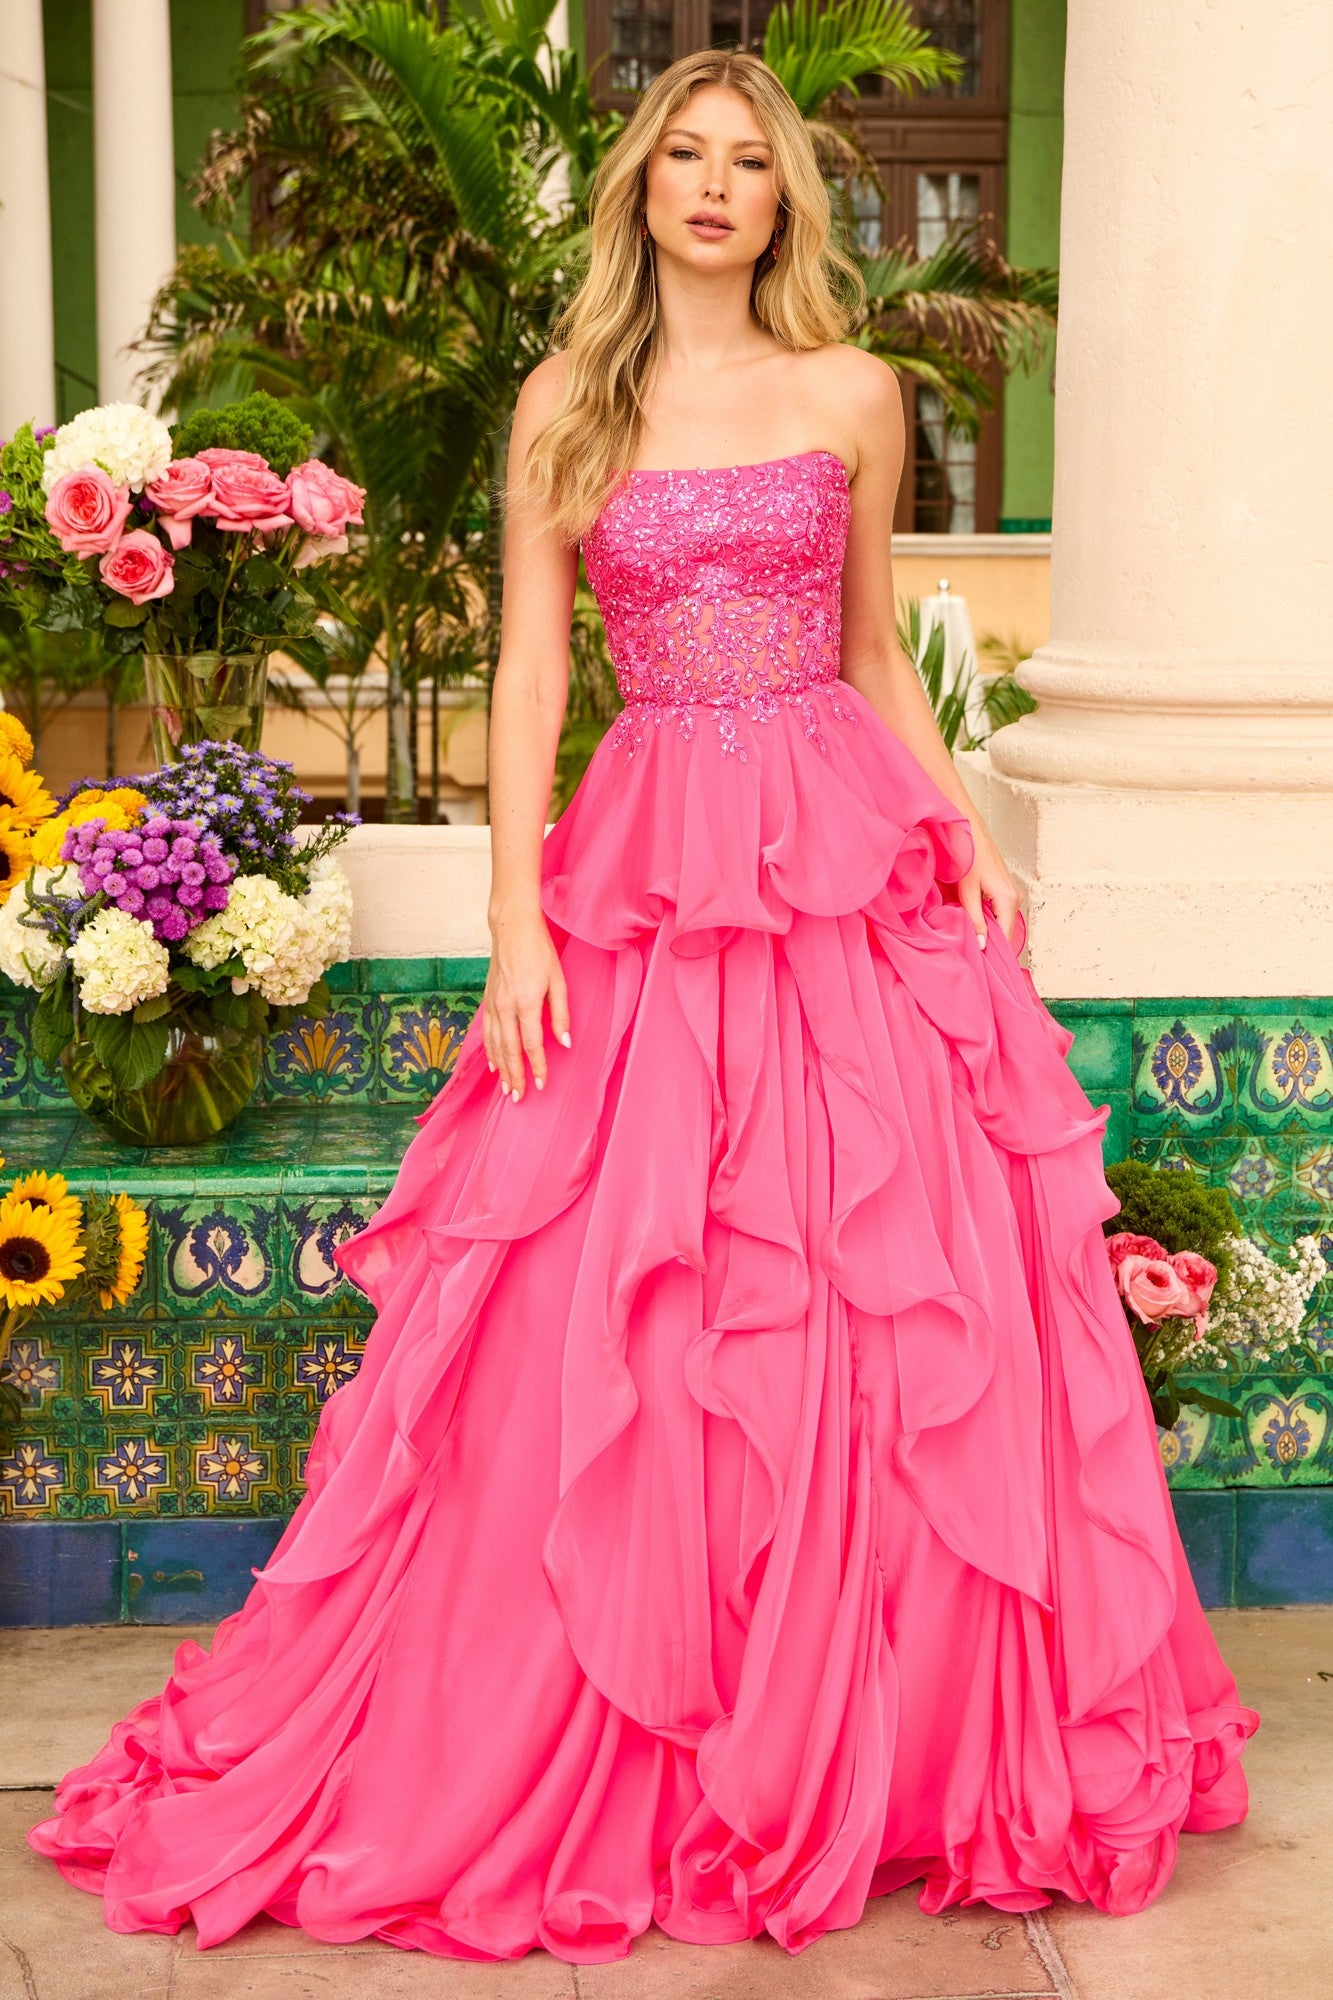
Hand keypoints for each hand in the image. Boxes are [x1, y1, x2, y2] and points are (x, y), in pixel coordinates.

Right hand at [482, 910, 570, 1100]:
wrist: (512, 928)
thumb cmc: (540, 951)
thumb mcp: (558, 980)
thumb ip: (561, 1014)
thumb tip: (564, 1042)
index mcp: (526, 1003)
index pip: (531, 1044)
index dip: (536, 1067)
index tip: (540, 1084)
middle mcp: (506, 1007)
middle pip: (509, 1050)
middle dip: (514, 1076)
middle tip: (518, 1097)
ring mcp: (494, 1004)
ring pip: (494, 1044)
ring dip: (500, 1068)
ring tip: (505, 1088)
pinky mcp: (487, 999)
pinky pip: (486, 1032)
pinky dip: (489, 1050)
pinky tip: (492, 1063)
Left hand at [957, 820, 1022, 951]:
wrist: (970, 832)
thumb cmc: (968, 856)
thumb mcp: (967, 893)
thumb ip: (975, 920)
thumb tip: (982, 944)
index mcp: (1008, 900)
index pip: (1006, 938)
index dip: (993, 950)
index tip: (980, 961)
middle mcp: (1015, 898)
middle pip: (1005, 930)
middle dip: (989, 940)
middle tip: (970, 948)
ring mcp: (1012, 894)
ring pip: (1001, 921)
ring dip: (987, 927)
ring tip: (969, 931)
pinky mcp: (1006, 890)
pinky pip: (999, 912)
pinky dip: (987, 917)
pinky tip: (973, 917)